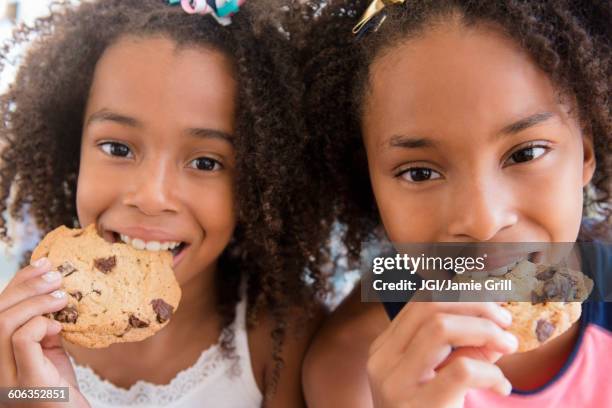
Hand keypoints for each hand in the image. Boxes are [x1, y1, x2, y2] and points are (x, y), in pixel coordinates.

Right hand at [0, 258, 88, 406]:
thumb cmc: (59, 391)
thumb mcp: (47, 355)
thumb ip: (41, 329)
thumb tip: (51, 295)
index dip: (17, 282)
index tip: (43, 264)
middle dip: (27, 286)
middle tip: (57, 277)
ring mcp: (4, 376)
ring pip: (3, 322)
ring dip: (36, 302)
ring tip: (62, 298)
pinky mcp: (25, 382)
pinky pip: (21, 339)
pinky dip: (40, 324)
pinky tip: (58, 327)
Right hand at [367, 302, 516, 407]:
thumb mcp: (436, 379)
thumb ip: (458, 350)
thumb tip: (494, 322)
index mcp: (383, 350)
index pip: (420, 302)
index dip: (461, 295)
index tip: (493, 306)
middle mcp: (382, 361)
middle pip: (430, 308)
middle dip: (476, 307)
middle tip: (506, 323)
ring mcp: (395, 384)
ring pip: (440, 329)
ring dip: (485, 331)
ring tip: (509, 348)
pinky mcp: (418, 407)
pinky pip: (461, 371)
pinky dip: (491, 373)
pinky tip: (502, 387)